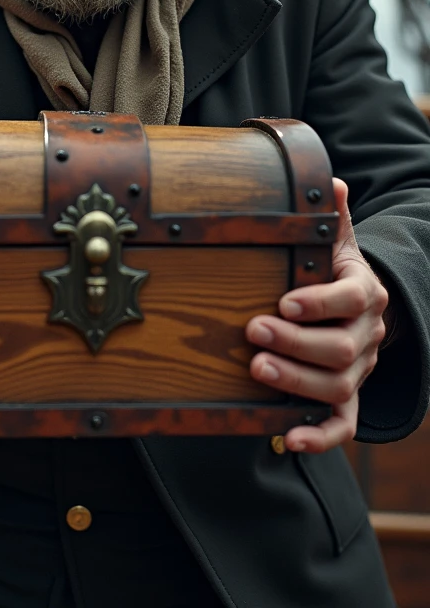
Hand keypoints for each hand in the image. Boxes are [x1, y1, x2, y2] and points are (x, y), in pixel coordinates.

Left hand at [245, 178, 387, 453]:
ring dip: (297, 382)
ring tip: (256, 368)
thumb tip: (331, 182)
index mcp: (364, 293)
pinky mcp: (348, 399)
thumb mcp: (337, 243)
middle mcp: (366, 334)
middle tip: (254, 331)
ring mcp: (359, 370)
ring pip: (338, 386)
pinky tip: (288, 439)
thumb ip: (333, 218)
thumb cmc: (335, 272)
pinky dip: (319, 437)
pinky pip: (342, 425)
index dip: (319, 302)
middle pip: (341, 347)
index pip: (350, 298)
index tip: (284, 301)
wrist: (361, 310)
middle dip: (296, 342)